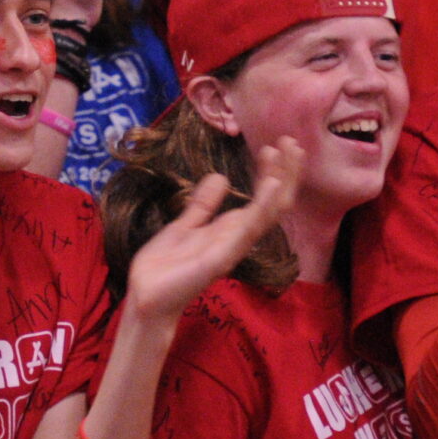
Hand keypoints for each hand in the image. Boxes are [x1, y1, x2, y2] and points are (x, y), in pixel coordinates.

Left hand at [124, 138, 303, 322]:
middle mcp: (239, 237)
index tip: (274, 145)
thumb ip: (203, 205)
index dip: (273, 172)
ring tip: (288, 154)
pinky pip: (248, 230)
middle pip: (274, 203)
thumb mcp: (184, 225)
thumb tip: (219, 177)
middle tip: (291, 142)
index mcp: (232, 230)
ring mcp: (234, 247)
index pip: (263, 198)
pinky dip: (263, 206)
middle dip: (286, 173)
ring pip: (269, 212)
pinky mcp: (222, 257)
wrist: (146, 296)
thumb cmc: (165, 267)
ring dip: (281, 182)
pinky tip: (273, 184)